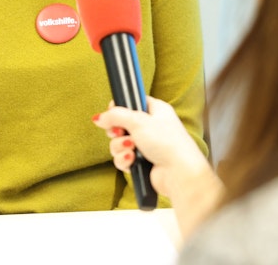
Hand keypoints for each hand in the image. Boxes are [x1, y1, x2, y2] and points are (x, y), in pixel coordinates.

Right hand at [93, 97, 222, 236]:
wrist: (179, 173)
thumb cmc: (168, 143)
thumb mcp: (138, 121)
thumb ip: (115, 115)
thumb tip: (99, 117)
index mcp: (155, 111)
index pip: (132, 103)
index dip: (119, 108)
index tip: (112, 114)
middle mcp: (150, 127)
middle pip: (121, 124)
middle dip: (116, 132)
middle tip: (119, 133)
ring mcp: (146, 145)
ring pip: (119, 143)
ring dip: (120, 147)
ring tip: (131, 149)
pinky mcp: (142, 162)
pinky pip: (123, 158)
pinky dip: (124, 160)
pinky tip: (132, 160)